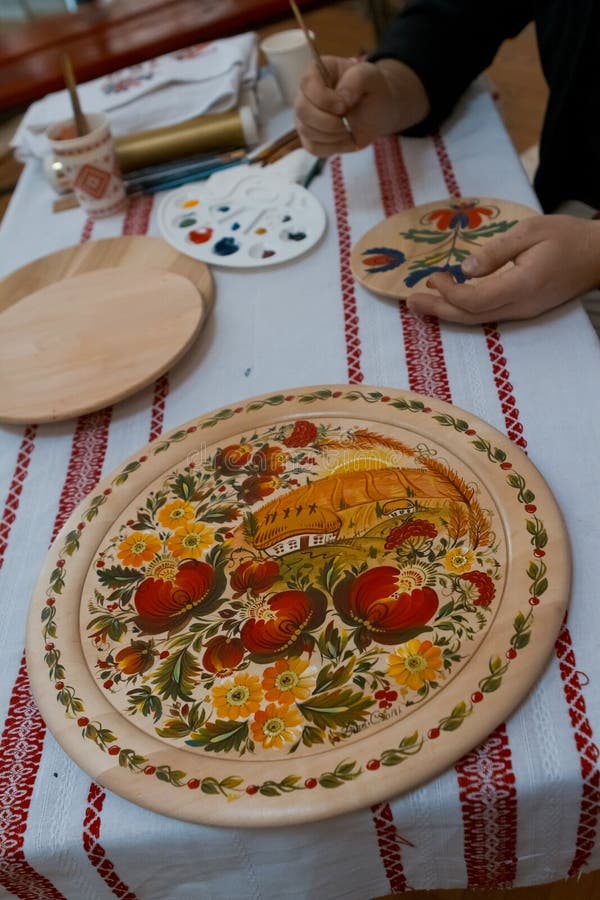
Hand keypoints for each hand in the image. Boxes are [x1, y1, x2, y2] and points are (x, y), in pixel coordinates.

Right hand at [294, 56, 428, 155]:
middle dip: (328, 121)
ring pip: (306, 131)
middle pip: (302, 110)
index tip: (345, 106)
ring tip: (348, 129)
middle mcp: (306, 94)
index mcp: (317, 72)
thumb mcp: (370, 76)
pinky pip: (313, 147)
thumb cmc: (371, 89)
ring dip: (332, 135)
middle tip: (347, 121)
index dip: (324, 99)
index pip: (307, 84)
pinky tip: (344, 138)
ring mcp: (305, 117)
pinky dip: (332, 147)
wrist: (377, 111)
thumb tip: (342, 98)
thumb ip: (356, 79)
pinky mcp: (310, 137)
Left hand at [406, 215, 599, 323]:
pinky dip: (462, 311)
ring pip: (477, 319)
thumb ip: (496, 251)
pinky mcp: (522, 310)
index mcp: (522, 285)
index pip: (475, 299)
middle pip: (470, 316)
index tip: (433, 277)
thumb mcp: (531, 231)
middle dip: (437, 310)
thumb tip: (465, 268)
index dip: (449, 293)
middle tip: (407, 302)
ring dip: (446, 313)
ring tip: (419, 306)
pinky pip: (486, 315)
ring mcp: (521, 312)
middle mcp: (520, 306)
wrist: (597, 257)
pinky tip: (447, 304)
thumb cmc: (566, 238)